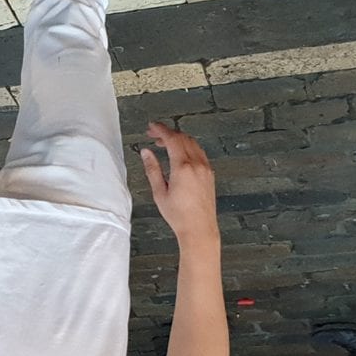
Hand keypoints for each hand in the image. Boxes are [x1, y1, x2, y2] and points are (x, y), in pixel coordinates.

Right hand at [138, 122, 216, 243]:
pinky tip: (180, 153)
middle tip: (154, 134)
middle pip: (183, 138)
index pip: (172, 139)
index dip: (160, 129)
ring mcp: (205, 168)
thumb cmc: (179, 215)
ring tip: (165, 143)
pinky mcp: (209, 174)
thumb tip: (146, 153)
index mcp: (183, 167)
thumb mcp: (159, 192)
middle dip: (168, 133)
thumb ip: (152, 169)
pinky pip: (199, 152)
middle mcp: (197, 165)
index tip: (152, 126)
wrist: (199, 228)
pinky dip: (188, 147)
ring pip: (192, 143)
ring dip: (178, 139)